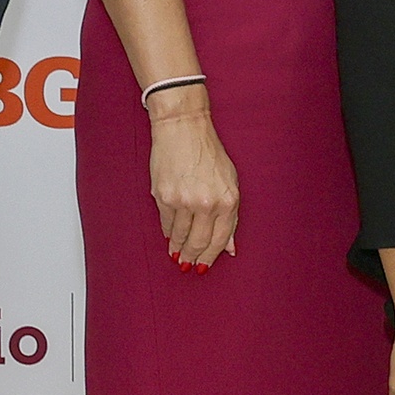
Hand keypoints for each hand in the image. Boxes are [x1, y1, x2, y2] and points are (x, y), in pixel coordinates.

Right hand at [146, 91, 238, 268]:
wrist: (182, 129)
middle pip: (199, 242)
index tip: (204, 265)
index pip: (221, 240)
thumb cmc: (208, 153)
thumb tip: (230, 248)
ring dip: (178, 249)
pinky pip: (166, 223)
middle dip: (193, 257)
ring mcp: (184, 201)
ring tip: (177, 256)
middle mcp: (207, 203)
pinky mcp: (164, 196)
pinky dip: (168, 233)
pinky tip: (169, 238)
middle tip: (188, 266)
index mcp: (228, 200)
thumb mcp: (230, 182)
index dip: (211, 256)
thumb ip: (230, 217)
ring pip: (180, 236)